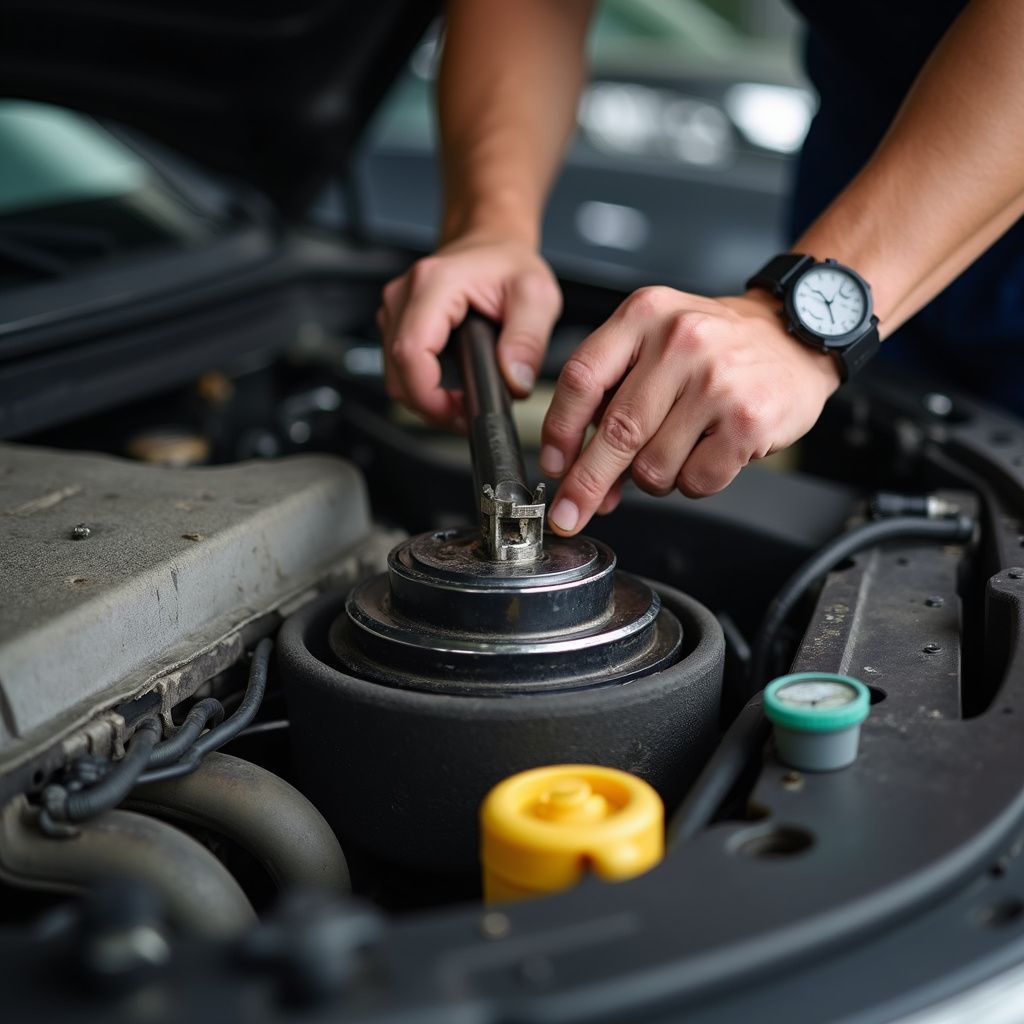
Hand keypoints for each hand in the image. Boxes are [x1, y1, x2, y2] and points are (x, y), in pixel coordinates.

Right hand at [378, 233, 561, 428]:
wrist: (492, 243)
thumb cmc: (509, 263)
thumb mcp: (537, 297)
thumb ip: (528, 341)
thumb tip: (515, 381)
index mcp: (434, 284)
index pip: (411, 354)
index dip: (431, 397)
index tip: (459, 412)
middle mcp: (405, 295)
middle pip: (397, 374)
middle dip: (432, 406)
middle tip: (469, 412)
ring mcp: (395, 310)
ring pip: (395, 376)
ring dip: (427, 399)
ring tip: (464, 400)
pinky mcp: (396, 323)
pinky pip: (399, 369)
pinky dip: (423, 387)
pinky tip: (450, 387)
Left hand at [539, 286, 840, 534]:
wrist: (795, 335)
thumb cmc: (718, 346)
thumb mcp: (656, 342)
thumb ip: (613, 395)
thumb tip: (578, 475)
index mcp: (643, 316)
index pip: (582, 378)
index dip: (560, 432)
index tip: (554, 466)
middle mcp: (678, 341)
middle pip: (614, 431)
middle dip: (587, 483)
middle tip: (571, 513)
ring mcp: (716, 380)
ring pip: (653, 466)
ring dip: (655, 478)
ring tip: (679, 449)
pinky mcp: (748, 419)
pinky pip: (696, 480)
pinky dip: (694, 482)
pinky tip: (708, 454)